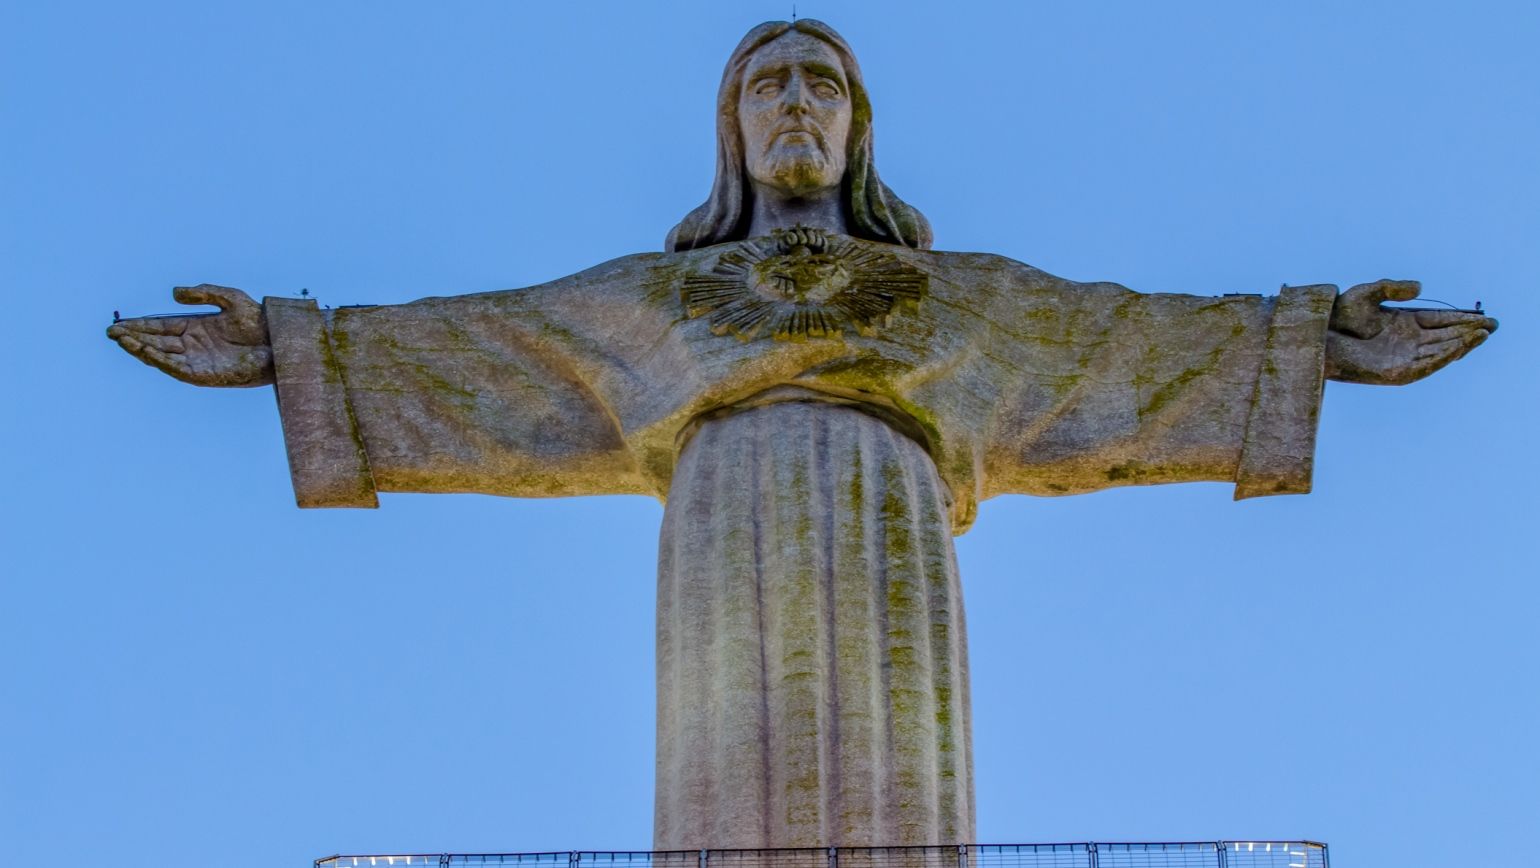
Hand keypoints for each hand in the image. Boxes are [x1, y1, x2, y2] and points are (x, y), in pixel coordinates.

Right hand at [107, 284, 273, 386]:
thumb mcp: (230, 298)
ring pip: (161, 355)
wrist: (280, 342)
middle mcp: (192, 345)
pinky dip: (159, 360)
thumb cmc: (260, 321)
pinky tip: (145, 352)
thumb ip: (203, 293)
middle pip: (155, 341)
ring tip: (121, 340)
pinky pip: (176, 368)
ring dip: (140, 349)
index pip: (160, 326)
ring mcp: (196, 360)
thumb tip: (174, 293)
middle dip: (132, 337)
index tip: (118, 323)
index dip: (139, 325)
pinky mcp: (204, 374)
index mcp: (195, 327)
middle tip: (110, 332)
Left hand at [1325, 279, 1496, 385]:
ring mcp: (1402, 356)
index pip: (1440, 320)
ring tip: (1482, 335)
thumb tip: (1419, 287)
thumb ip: (1393, 288)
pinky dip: (1443, 356)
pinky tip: (1459, 348)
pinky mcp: (1395, 372)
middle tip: (1493, 325)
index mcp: (1404, 322)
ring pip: (1440, 350)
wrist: (1320, 335)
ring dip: (1462, 344)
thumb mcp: (1368, 293)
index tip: (1483, 316)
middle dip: (1469, 331)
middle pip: (1446, 336)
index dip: (1462, 319)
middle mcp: (1407, 340)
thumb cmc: (1340, 313)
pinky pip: (1426, 365)